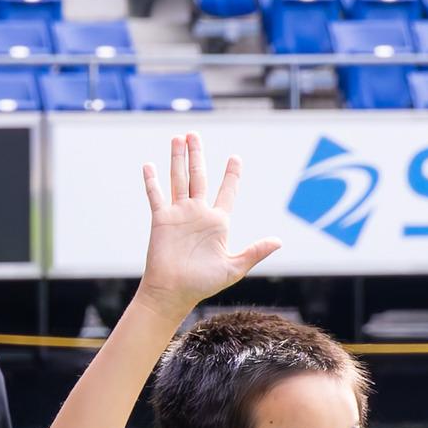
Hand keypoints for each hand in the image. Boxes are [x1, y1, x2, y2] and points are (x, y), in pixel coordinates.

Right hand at [131, 132, 281, 315]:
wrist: (173, 292)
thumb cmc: (203, 284)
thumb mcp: (234, 267)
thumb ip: (255, 252)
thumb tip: (279, 241)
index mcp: (217, 222)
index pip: (227, 191)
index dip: (231, 175)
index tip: (235, 158)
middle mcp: (198, 213)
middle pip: (199, 176)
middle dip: (197, 155)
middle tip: (194, 134)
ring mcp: (179, 214)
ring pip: (178, 179)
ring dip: (178, 159)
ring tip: (178, 138)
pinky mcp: (161, 219)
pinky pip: (156, 195)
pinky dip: (152, 181)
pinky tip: (149, 165)